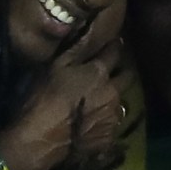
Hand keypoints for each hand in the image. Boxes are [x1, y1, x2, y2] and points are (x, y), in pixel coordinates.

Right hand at [0, 38, 129, 169]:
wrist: (42, 139)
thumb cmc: (44, 98)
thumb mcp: (54, 67)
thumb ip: (76, 49)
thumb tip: (90, 29)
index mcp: (99, 72)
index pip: (115, 52)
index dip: (114, 47)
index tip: (113, 44)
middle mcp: (113, 92)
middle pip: (128, 77)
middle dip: (123, 72)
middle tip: (113, 73)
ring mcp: (113, 116)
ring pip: (121, 102)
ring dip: (114, 99)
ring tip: (101, 102)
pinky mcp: (110, 136)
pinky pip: (113, 124)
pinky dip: (106, 121)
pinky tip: (95, 123)